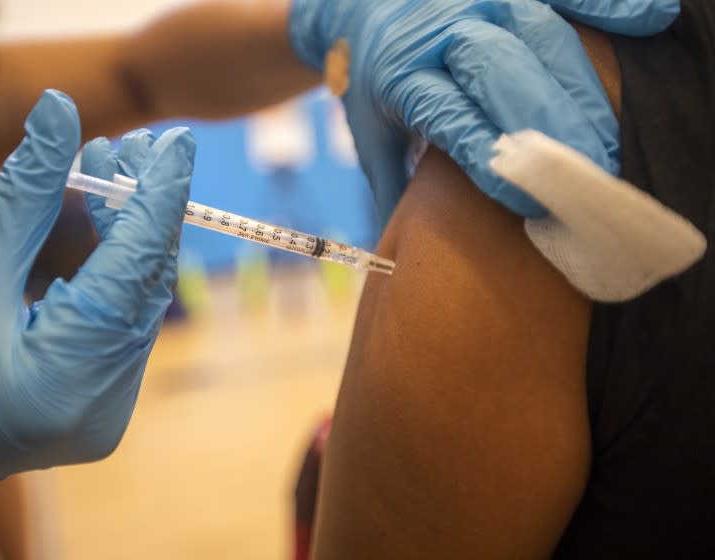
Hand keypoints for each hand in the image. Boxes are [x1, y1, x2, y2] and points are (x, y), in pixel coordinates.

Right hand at [0, 90, 194, 531]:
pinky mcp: (90, 405)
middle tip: (131, 145)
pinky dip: (101, 272)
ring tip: (104, 168)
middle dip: (138, 211)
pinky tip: (91, 220)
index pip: (136, 267)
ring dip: (120, 236)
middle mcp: (102, 406)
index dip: (159, 195)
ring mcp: (100, 412)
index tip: (175, 140)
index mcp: (68, 381)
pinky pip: (111, 324)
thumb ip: (26, 191)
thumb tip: (60, 109)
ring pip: (130, 302)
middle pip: (142, 285)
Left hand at [289, 0, 678, 222]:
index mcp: (400, 73)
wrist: (362, 9)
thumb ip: (392, 188)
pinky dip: (610, 4)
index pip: (451, 116)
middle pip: (500, 72)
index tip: (531, 202)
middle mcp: (442, 30)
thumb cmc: (374, 84)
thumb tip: (400, 265)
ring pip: (540, 34)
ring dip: (581, 87)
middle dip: (548, 127)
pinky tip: (651, 21)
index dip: (491, 158)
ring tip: (607, 142)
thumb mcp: (371, 135)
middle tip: (588, 177)